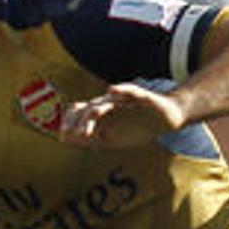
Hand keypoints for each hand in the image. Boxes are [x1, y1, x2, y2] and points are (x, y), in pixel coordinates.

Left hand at [58, 84, 184, 147]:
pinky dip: (121, 89)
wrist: (166, 118)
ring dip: (94, 113)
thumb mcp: (114, 137)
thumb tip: (66, 139)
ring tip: (86, 130)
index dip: (70, 123)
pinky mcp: (142, 96)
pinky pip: (131, 90)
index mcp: (102, 113)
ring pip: (106, 102)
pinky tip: (112, 91)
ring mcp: (125, 99)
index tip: (62, 137)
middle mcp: (110, 104)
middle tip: (70, 136)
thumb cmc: (139, 127)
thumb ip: (91, 138)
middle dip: (78, 122)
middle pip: (89, 108)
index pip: (81, 112)